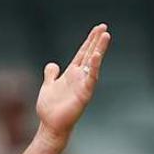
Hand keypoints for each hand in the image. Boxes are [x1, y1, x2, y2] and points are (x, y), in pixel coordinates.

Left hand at [35, 24, 110, 148]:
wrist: (50, 127)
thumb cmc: (50, 109)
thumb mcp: (48, 86)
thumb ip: (51, 75)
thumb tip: (52, 65)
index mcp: (71, 74)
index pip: (83, 53)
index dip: (89, 41)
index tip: (98, 28)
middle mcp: (79, 78)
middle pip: (90, 55)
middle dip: (97, 41)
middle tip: (104, 27)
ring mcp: (83, 86)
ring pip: (93, 64)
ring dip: (99, 50)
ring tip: (105, 36)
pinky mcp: (84, 95)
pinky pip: (90, 79)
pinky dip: (93, 67)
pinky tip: (96, 56)